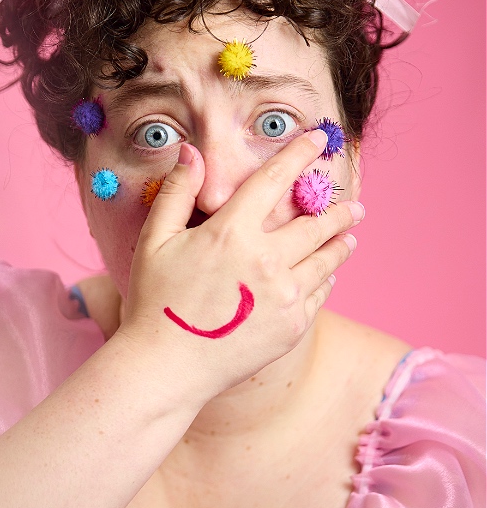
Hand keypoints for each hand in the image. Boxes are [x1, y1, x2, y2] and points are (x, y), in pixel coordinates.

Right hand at [118, 130, 362, 400]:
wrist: (166, 367)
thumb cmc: (153, 302)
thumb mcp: (154, 241)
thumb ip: (177, 193)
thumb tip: (191, 151)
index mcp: (232, 232)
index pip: (274, 180)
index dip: (298, 155)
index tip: (317, 140)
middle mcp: (267, 260)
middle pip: (315, 224)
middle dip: (338, 209)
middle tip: (354, 204)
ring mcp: (284, 296)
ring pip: (326, 260)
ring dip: (341, 243)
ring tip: (350, 235)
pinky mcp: (291, 327)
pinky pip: (319, 294)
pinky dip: (327, 279)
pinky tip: (329, 275)